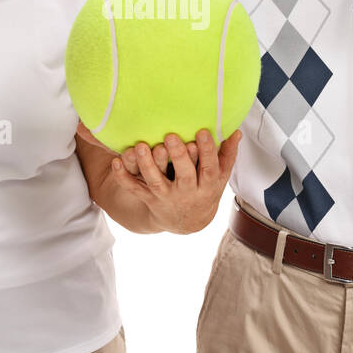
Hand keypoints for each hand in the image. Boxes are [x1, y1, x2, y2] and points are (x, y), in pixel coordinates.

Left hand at [109, 129, 241, 234]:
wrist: (188, 221)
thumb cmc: (205, 190)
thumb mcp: (220, 177)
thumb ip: (227, 155)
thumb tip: (236, 131)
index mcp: (206, 185)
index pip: (208, 167)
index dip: (207, 150)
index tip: (202, 131)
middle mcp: (187, 192)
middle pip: (183, 175)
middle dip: (178, 156)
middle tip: (170, 136)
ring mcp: (166, 197)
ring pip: (156, 181)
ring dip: (147, 164)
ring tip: (140, 146)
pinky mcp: (149, 199)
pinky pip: (135, 189)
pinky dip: (123, 177)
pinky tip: (116, 161)